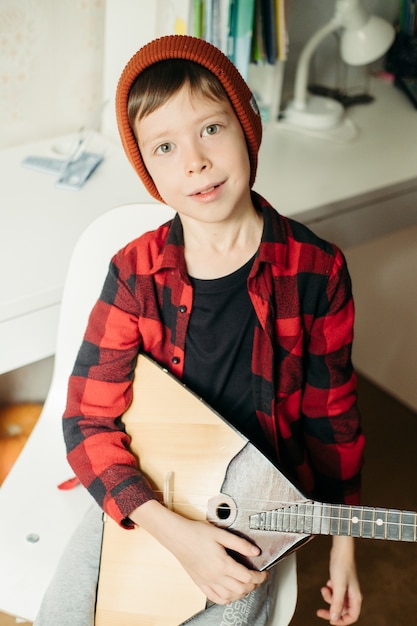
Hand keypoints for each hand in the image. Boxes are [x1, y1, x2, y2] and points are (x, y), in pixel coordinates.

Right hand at [130, 500, 267, 604]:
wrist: (177, 536)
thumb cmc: (196, 533)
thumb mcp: (220, 534)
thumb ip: (240, 544)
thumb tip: (255, 551)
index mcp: (222, 564)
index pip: (247, 577)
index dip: (259, 577)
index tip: (264, 573)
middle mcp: (215, 576)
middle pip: (241, 589)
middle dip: (253, 585)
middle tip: (258, 578)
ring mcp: (207, 582)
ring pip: (229, 597)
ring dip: (241, 593)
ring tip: (246, 585)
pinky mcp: (200, 583)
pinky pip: (215, 598)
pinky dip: (226, 599)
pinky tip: (230, 593)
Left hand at [316, 536, 361, 624]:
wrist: (340, 551)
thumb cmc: (342, 565)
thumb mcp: (338, 587)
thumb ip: (336, 603)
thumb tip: (334, 618)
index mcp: (355, 597)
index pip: (351, 616)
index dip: (341, 621)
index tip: (331, 621)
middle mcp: (352, 594)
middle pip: (342, 610)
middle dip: (331, 609)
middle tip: (320, 612)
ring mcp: (346, 589)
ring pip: (336, 601)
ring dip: (329, 597)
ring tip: (325, 588)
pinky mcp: (340, 583)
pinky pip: (334, 592)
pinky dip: (329, 590)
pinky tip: (328, 583)